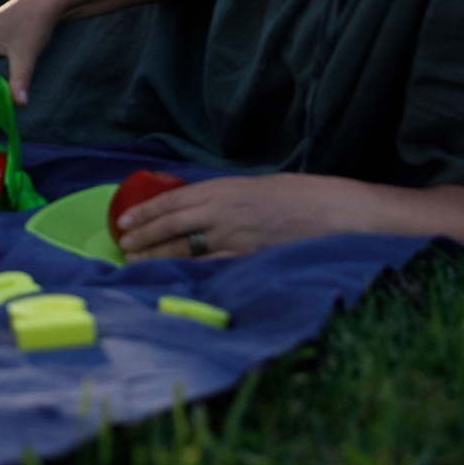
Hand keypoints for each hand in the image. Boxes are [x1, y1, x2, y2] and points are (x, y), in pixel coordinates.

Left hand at [108, 172, 377, 259]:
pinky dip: (187, 272)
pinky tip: (172, 277)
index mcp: (225, 188)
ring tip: (136, 262)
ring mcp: (235, 239)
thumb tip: (206, 210)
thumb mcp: (260, 187)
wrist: (341, 213)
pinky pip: (210, 268)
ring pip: (184, 249)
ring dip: (157, 257)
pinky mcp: (249, 260)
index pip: (173, 200)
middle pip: (171, 225)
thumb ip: (230, 198)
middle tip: (122, 245)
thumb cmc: (306, 196)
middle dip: (143, 236)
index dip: (145, 211)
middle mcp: (224, 212)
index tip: (124, 220)